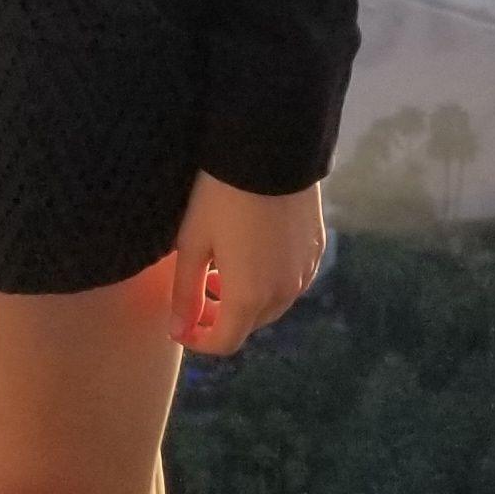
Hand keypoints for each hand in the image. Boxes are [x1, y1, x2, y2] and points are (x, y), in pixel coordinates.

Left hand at [167, 172, 325, 356]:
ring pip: (272, 305)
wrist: (270, 151)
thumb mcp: (193, 243)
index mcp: (249, 297)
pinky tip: (251, 252)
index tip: (180, 325)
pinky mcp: (316, 250)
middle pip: (249, 325)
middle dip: (221, 318)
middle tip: (199, 292)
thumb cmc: (220, 196)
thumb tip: (178, 330)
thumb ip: (185, 293)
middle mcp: (283, 293)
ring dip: (245, 299)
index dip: (199, 341)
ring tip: (222, 269)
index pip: (224, 342)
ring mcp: (304, 272)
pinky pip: (290, 281)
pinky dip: (268, 281)